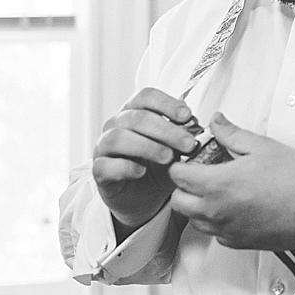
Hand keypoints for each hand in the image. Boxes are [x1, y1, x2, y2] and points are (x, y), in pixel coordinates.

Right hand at [92, 88, 199, 233]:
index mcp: (135, 112)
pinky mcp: (99, 170)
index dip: (167, 103)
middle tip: (188, 144)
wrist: (145, 197)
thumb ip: (184, 133)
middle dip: (166, 130)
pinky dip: (125, 167)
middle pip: (137, 118)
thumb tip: (195, 123)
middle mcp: (116, 125)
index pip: (146, 97)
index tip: (187, 116)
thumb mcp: (177, 147)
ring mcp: (104, 147)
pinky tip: (142, 172)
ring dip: (147, 146)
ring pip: (118, 138)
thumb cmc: (160, 165)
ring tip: (168, 158)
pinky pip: (105, 165)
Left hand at [168, 112, 294, 250]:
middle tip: (203, 173)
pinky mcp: (240, 242)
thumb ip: (231, 134)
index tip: (193, 157)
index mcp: (218, 184)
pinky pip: (216, 233)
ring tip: (222, 189)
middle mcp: (217, 211)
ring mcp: (227, 230)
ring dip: (199, 204)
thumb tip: (216, 123)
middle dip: (185, 186)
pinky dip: (219, 221)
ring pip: (194, 220)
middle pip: (178, 201)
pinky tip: (236, 206)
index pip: (177, 175)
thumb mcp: (262, 146)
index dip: (182, 163)